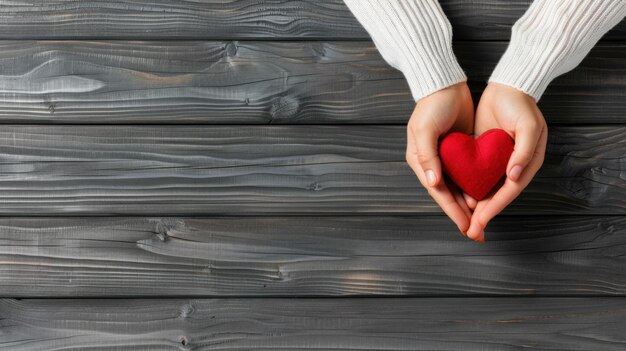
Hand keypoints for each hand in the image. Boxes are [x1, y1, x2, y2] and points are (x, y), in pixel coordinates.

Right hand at [405, 82, 474, 233]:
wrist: (445, 84)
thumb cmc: (432, 105)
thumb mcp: (426, 129)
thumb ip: (428, 156)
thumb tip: (433, 183)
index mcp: (420, 161)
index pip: (438, 192)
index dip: (452, 211)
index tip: (465, 226)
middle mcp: (431, 163)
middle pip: (448, 195)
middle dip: (461, 215)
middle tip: (476, 232)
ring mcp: (445, 158)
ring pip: (458, 188)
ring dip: (469, 204)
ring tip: (482, 220)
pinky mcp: (458, 152)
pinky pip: (466, 175)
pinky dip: (474, 187)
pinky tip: (485, 196)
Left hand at [465, 82, 547, 241]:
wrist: (507, 85)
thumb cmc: (521, 105)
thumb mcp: (529, 126)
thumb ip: (525, 151)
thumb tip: (514, 176)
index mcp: (528, 163)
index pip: (509, 191)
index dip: (495, 207)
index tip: (481, 221)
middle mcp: (514, 166)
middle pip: (497, 196)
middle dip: (484, 214)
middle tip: (470, 232)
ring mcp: (499, 161)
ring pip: (486, 189)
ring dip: (476, 206)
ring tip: (464, 222)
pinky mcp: (486, 155)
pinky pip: (477, 176)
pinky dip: (470, 188)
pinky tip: (459, 198)